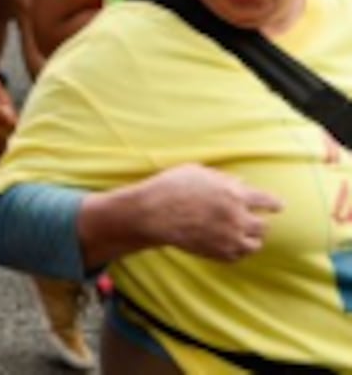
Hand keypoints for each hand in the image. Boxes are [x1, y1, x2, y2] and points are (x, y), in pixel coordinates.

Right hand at [136, 163, 282, 261]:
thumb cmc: (170, 187)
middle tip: (255, 222)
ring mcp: (228, 238)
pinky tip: (231, 246)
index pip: (267, 201)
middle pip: (263, 226)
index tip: (278, 206)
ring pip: (254, 245)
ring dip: (251, 239)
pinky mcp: (217, 253)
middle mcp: (237, 218)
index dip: (274, 204)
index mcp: (234, 195)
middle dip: (259, 223)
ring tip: (245, 236)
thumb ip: (223, 178)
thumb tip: (241, 183)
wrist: (151, 214)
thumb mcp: (197, 172)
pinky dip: (238, 252)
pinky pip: (238, 257)